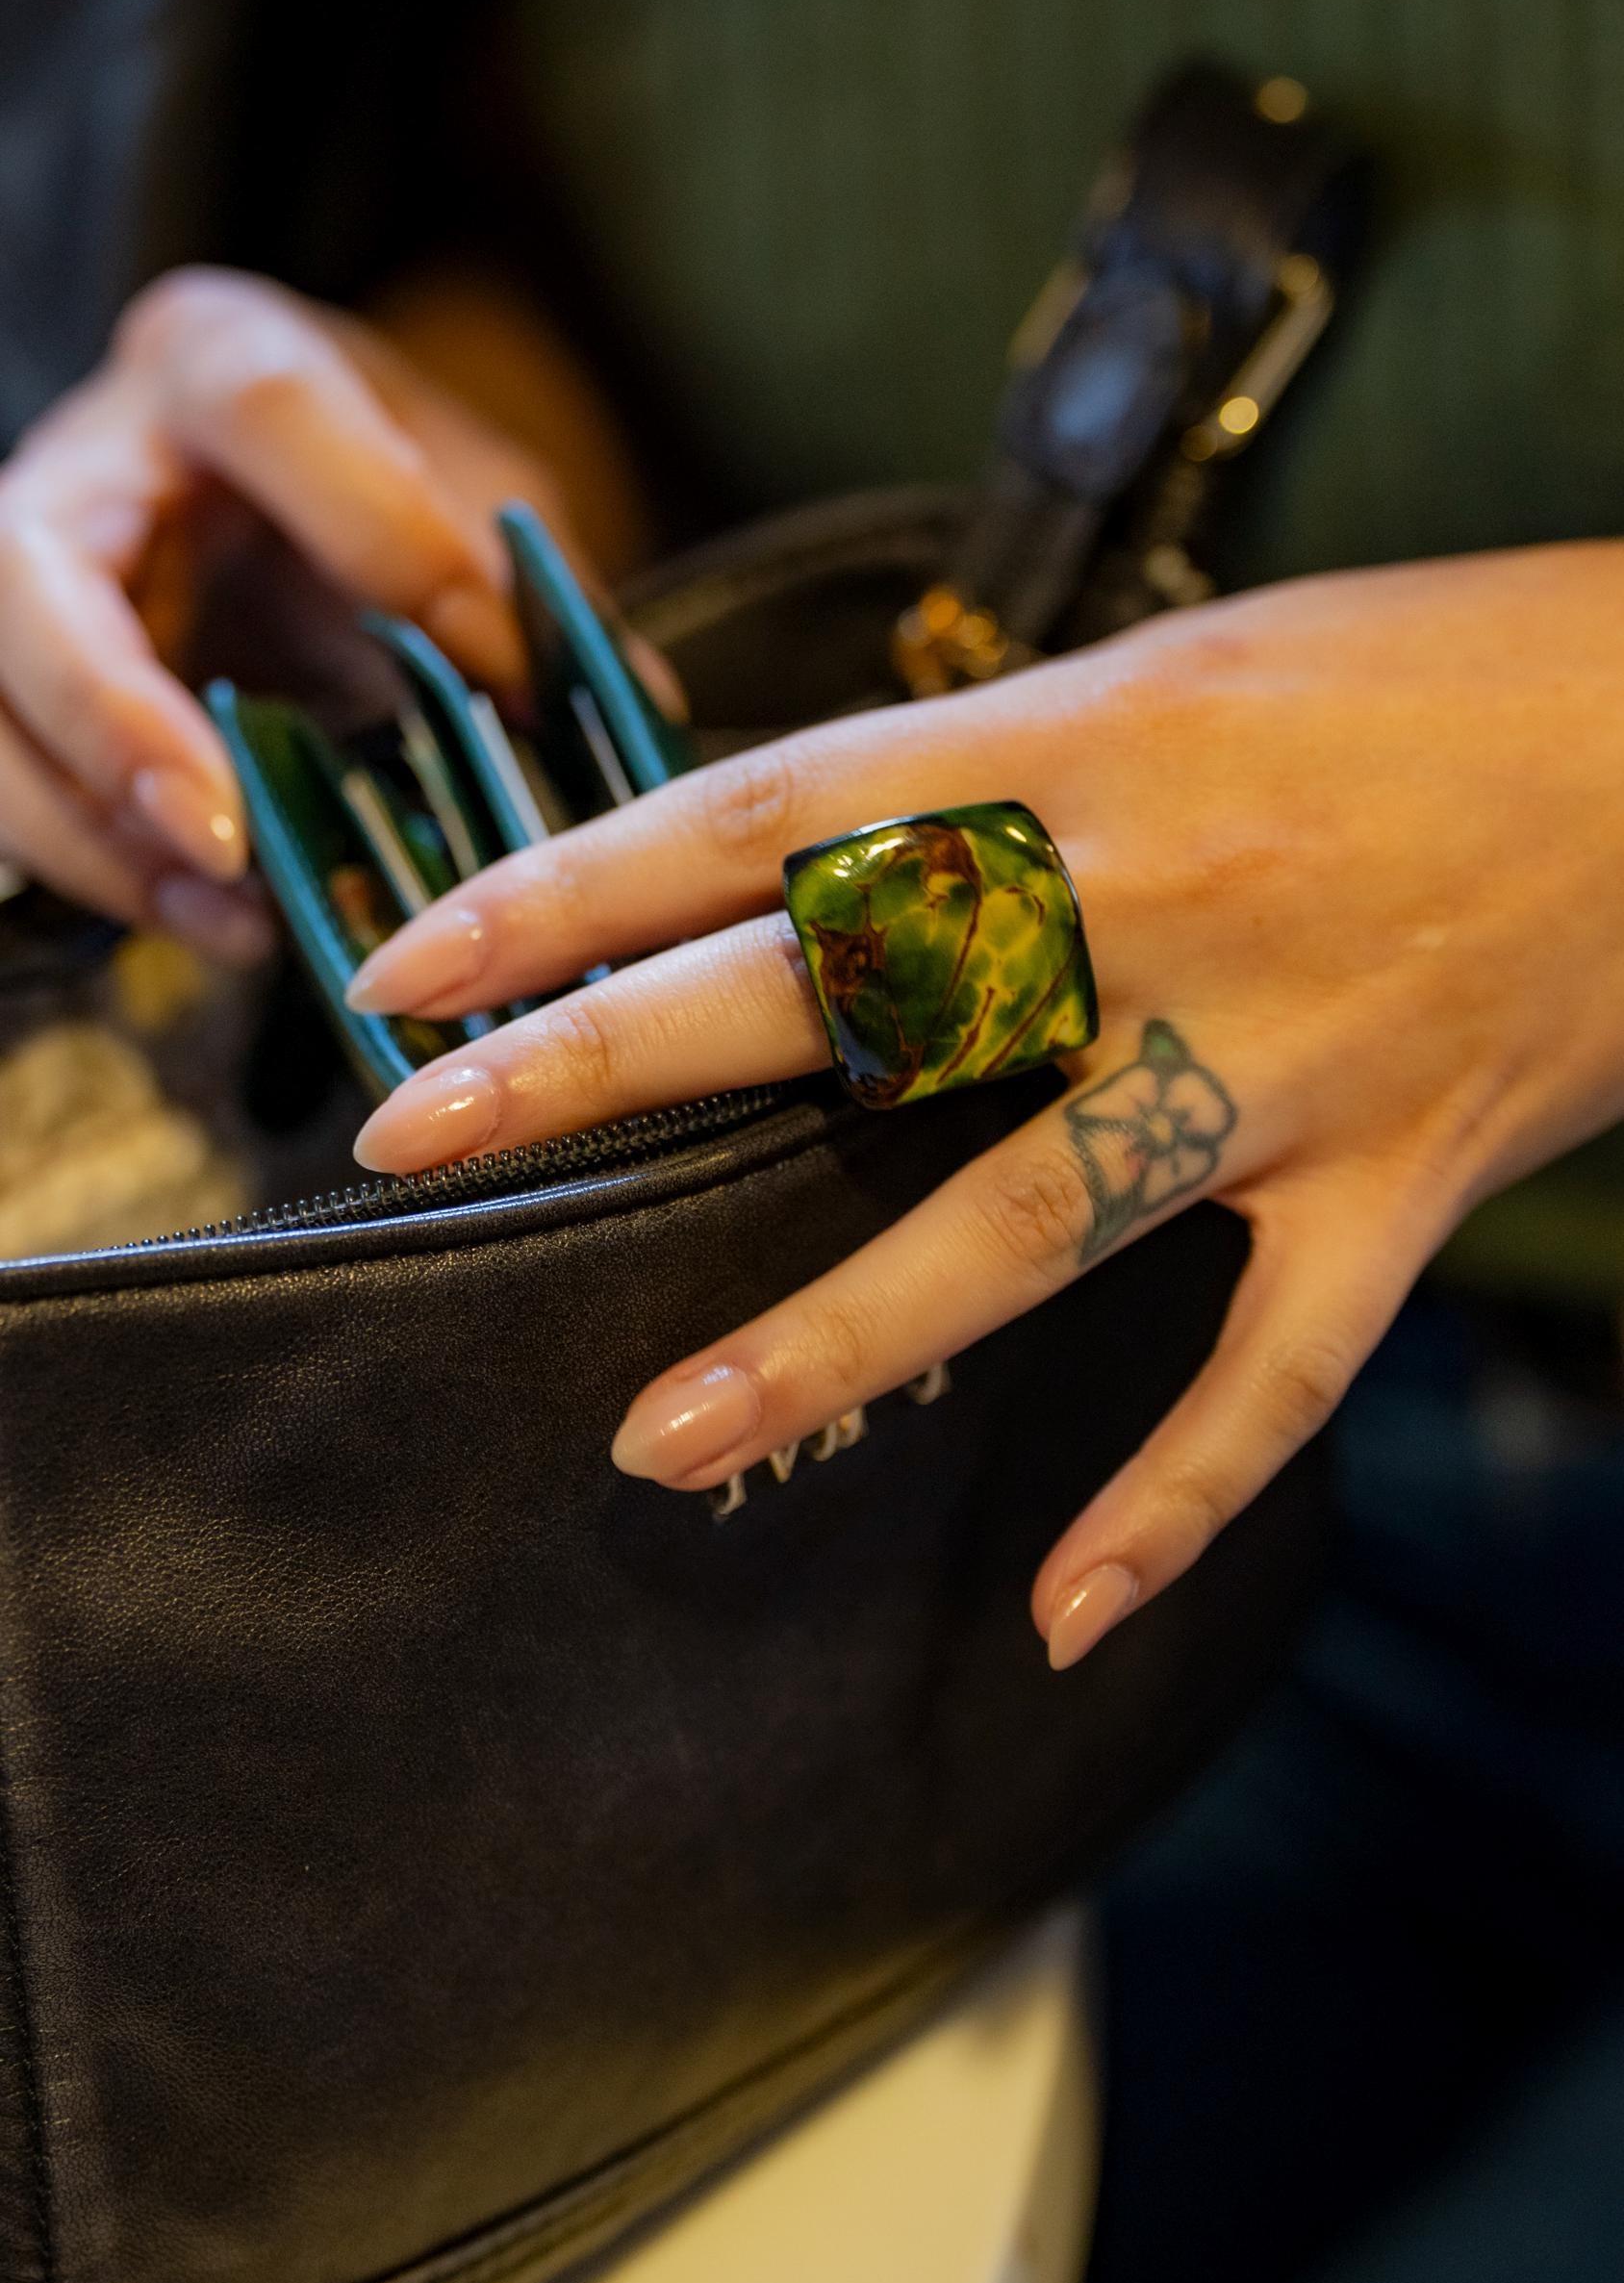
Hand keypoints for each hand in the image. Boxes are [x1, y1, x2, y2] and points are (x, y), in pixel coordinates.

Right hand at [0, 266, 650, 957]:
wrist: (268, 505)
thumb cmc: (367, 485)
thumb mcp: (464, 492)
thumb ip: (524, 582)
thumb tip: (625, 702)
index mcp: (216, 361)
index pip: (266, 406)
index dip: (379, 530)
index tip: (485, 650)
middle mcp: (87, 460)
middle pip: (25, 571)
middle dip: (111, 711)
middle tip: (218, 829)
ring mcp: (28, 584)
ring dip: (93, 829)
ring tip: (232, 912)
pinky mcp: (20, 694)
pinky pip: (12, 789)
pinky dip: (107, 873)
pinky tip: (215, 923)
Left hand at [341, 543, 1623, 1663]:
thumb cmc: (1437, 681)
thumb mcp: (1185, 671)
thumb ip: (1001, 776)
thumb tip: (820, 858)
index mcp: (1086, 742)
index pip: (768, 812)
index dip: (573, 886)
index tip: (416, 963)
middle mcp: (1161, 894)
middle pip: (836, 991)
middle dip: (605, 1064)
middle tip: (419, 1138)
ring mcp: (1284, 1051)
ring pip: (1023, 1212)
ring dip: (832, 1335)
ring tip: (662, 1441)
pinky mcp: (1401, 1175)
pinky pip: (1276, 1369)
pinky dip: (1176, 1494)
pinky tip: (1071, 1611)